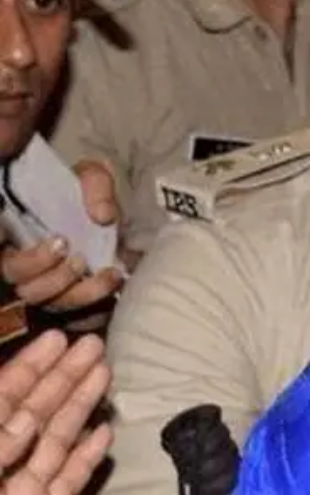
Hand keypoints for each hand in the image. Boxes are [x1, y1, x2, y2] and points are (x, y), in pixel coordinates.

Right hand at [0, 160, 125, 324]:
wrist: (104, 207)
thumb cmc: (87, 191)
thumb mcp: (90, 175)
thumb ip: (95, 186)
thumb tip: (104, 216)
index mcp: (16, 241)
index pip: (7, 262)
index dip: (31, 261)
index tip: (61, 242)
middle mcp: (24, 269)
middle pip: (27, 289)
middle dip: (54, 278)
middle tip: (80, 259)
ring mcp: (47, 287)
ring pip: (52, 306)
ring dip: (80, 294)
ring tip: (109, 274)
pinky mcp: (71, 300)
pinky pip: (77, 318)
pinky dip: (95, 311)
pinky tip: (114, 295)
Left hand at [0, 330, 110, 494]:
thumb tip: (27, 422)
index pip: (2, 398)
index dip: (29, 366)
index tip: (57, 339)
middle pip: (33, 414)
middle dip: (64, 377)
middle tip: (93, 345)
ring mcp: (20, 489)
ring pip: (55, 441)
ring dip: (81, 405)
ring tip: (104, 373)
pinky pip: (67, 480)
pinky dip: (86, 457)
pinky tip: (104, 431)